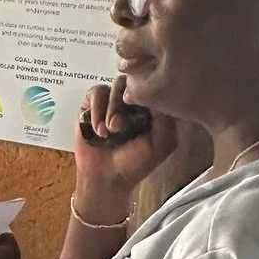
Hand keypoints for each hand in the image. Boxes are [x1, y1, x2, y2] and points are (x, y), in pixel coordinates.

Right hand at [72, 75, 178, 209]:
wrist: (106, 178)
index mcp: (152, 107)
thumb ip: (166, 118)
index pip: (154, 84)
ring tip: (109, 132)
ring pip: (114, 85)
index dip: (147, 94)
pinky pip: (95, 92)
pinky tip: (98, 131)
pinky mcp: (91, 105)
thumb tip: (157, 91)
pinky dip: (96, 111)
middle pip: (133, 80)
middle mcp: (132, 101)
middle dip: (125, 103)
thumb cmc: (135, 163)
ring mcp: (112, 101)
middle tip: (120, 127)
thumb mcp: (162, 143)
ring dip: (111, 109)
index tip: (141, 111)